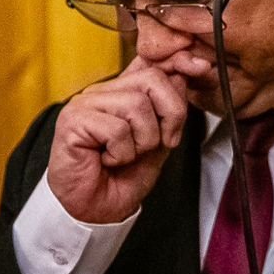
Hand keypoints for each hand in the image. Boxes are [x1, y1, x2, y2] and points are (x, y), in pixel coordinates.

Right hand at [46, 55, 196, 223]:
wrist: (97, 210)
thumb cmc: (122, 178)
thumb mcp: (159, 142)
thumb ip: (169, 112)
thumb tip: (183, 75)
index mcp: (122, 92)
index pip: (151, 63)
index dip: (178, 62)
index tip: (201, 68)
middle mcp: (103, 92)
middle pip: (153, 79)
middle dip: (170, 115)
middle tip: (160, 143)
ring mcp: (86, 104)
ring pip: (137, 105)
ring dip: (143, 141)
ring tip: (126, 156)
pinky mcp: (73, 121)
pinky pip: (118, 129)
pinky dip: (122, 154)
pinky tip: (107, 161)